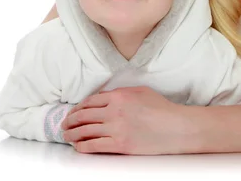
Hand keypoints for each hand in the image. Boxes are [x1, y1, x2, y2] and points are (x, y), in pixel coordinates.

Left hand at [61, 86, 198, 154]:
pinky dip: (82, 146)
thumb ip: (121, 93)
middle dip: (70, 121)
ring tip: (66, 136)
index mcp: (119, 96)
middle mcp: (114, 111)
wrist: (176, 127)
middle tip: (64, 125)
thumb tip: (104, 98)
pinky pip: (93, 146)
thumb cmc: (162, 109)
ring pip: (84, 131)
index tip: (73, 112)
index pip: (90, 101)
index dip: (78, 107)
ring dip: (72, 134)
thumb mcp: (141, 92)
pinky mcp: (119, 145)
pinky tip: (78, 146)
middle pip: (83, 116)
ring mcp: (116, 129)